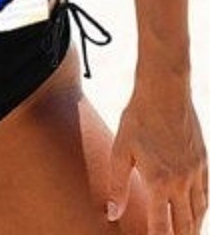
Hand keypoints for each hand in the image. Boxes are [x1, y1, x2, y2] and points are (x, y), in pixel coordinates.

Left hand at [107, 83, 207, 233]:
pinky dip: (202, 209)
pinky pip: (205, 194)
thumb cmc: (137, 119)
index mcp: (159, 182)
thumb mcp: (120, 150)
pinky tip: (197, 213)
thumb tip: (112, 213)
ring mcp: (195, 172)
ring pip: (199, 212)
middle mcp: (181, 182)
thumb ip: (117, 185)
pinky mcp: (202, 161)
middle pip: (184, 225)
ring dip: (193, 229)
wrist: (165, 91)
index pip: (161, 226)